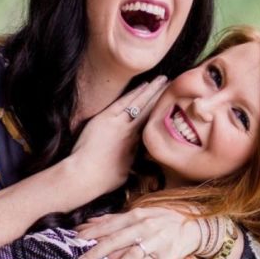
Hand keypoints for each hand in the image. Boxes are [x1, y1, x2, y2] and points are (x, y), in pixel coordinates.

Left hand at [68, 76, 167, 197]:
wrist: (83, 174)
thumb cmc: (103, 179)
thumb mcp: (126, 171)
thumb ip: (135, 159)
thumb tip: (144, 153)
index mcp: (138, 144)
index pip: (156, 122)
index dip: (166, 110)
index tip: (176, 100)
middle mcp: (131, 132)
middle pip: (151, 109)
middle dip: (163, 96)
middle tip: (175, 84)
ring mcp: (118, 123)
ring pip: (139, 102)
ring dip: (152, 90)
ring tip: (163, 79)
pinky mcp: (105, 118)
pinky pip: (123, 102)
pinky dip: (135, 93)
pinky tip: (144, 85)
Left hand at [76, 206, 201, 258]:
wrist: (195, 224)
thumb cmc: (164, 219)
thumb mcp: (142, 213)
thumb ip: (118, 218)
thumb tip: (93, 221)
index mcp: (138, 216)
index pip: (111, 225)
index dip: (93, 232)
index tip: (77, 239)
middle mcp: (147, 227)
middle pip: (118, 240)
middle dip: (99, 250)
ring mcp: (159, 241)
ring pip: (135, 255)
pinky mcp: (170, 255)